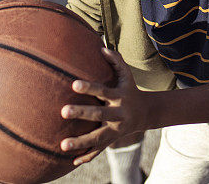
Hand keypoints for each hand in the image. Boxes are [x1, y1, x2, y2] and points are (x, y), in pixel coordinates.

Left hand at [59, 48, 149, 165]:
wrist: (146, 113)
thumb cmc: (130, 89)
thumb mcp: (127, 75)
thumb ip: (116, 60)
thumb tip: (101, 47)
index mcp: (120, 97)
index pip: (103, 91)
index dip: (89, 87)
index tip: (73, 84)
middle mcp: (118, 114)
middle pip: (99, 115)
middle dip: (82, 114)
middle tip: (63, 111)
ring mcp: (115, 130)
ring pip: (97, 138)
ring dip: (80, 142)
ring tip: (62, 145)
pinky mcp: (112, 140)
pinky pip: (99, 150)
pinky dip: (87, 156)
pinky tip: (72, 162)